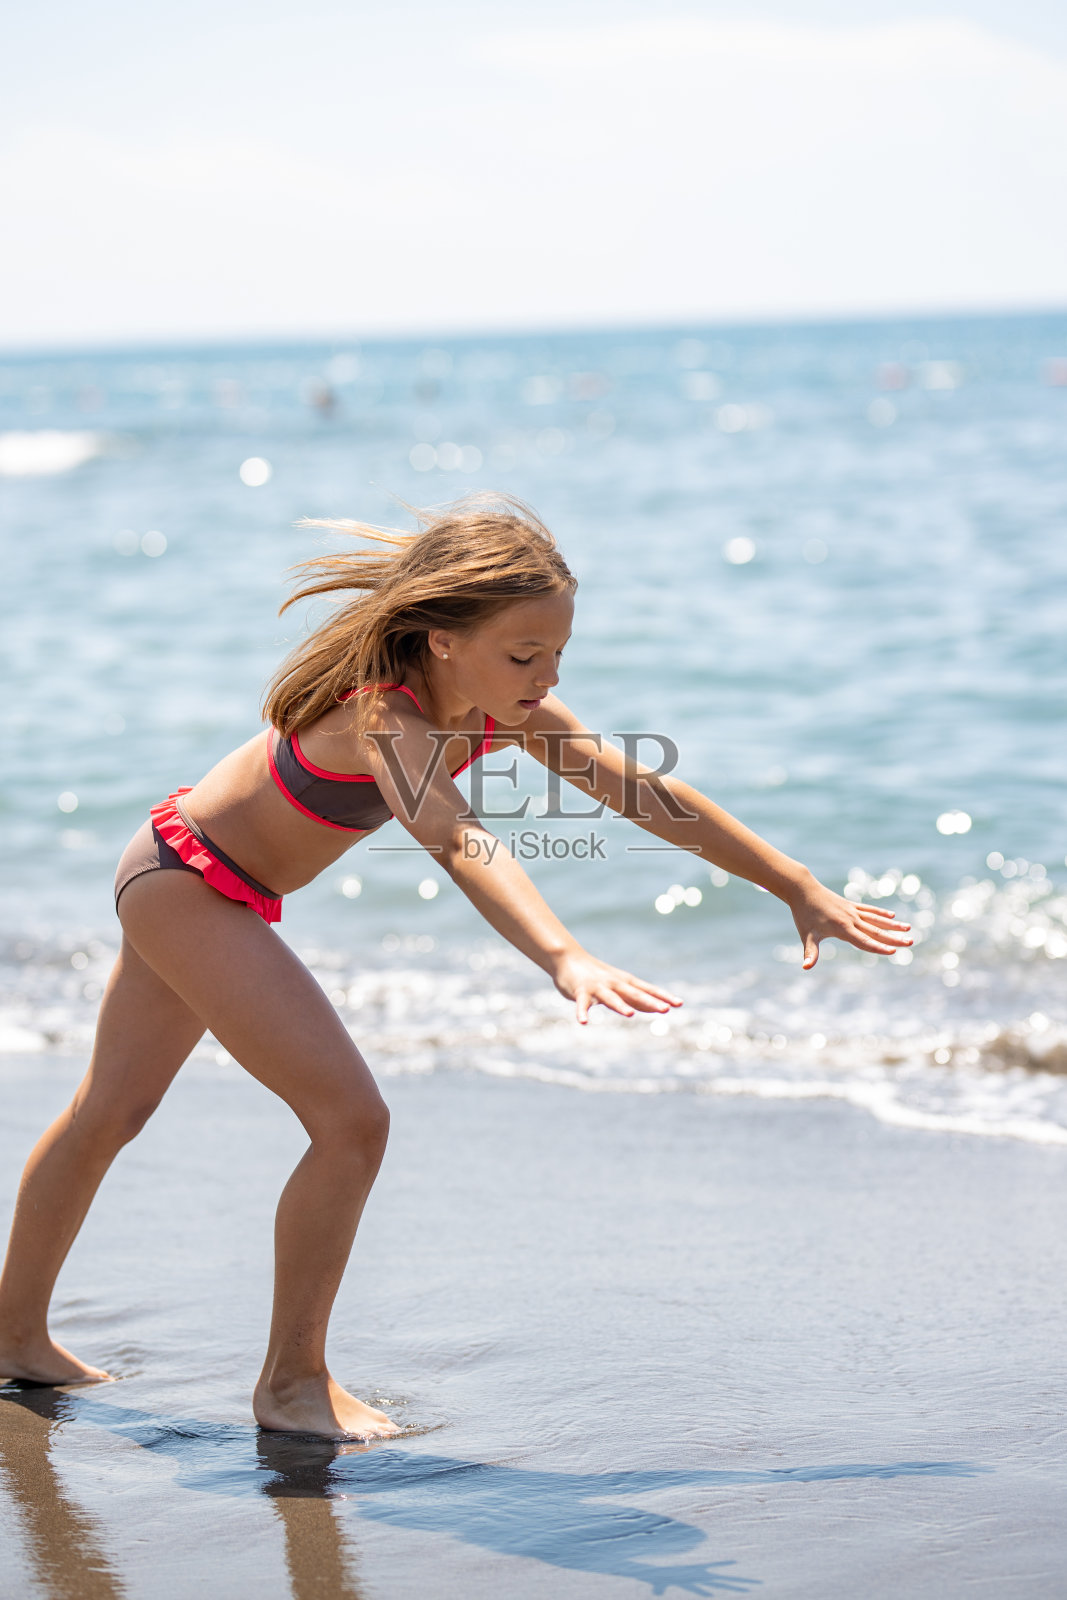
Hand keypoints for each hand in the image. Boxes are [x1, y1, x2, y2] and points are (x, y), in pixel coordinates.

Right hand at [551, 950, 683, 1024]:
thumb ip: (634, 998)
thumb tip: (655, 1007)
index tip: (679, 1003)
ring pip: (610, 998)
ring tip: (630, 1015)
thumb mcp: (618, 986)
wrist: (568, 958)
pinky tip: (583, 1022)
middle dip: (650, 1002)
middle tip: (665, 1009)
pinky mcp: (579, 991)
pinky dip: (582, 1012)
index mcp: (625, 982)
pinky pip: (581, 1004)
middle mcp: (614, 983)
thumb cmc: (597, 975)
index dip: (663, 996)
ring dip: (620, 1006)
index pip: (647, 989)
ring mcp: (597, 987)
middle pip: (634, 994)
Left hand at [788, 878, 912, 969]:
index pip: (864, 941)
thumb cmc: (804, 915)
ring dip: (893, 925)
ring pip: (876, 919)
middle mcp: (851, 919)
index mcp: (843, 928)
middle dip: (894, 938)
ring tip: (908, 929)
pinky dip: (881, 914)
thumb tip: (806, 967)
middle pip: (876, 931)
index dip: (878, 947)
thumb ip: (810, 952)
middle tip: (911, 942)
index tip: (893, 952)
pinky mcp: (851, 905)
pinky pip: (869, 910)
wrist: (803, 889)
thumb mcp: (807, 935)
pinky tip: (892, 917)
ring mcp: (852, 911)